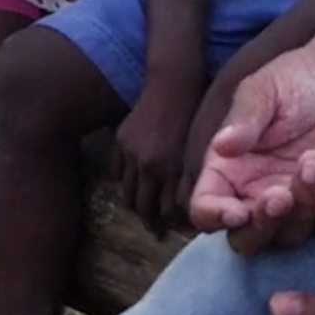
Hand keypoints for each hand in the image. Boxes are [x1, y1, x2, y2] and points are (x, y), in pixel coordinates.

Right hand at [113, 81, 201, 231]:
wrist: (174, 84)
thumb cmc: (195, 115)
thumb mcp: (198, 149)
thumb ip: (188, 176)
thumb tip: (185, 203)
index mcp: (173, 168)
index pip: (166, 209)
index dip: (169, 222)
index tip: (170, 228)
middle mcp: (150, 165)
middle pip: (143, 206)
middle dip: (150, 221)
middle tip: (155, 230)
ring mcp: (132, 154)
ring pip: (127, 193)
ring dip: (134, 206)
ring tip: (141, 212)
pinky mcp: (120, 142)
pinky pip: (116, 172)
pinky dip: (123, 183)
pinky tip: (131, 186)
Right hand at [187, 48, 314, 253]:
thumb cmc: (296, 78)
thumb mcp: (264, 90)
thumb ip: (244, 119)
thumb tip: (222, 145)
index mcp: (230, 169)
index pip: (207, 208)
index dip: (215, 217)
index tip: (236, 212)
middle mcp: (258, 193)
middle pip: (248, 239)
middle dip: (262, 227)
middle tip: (279, 197)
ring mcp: (299, 202)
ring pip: (292, 234)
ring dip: (304, 206)